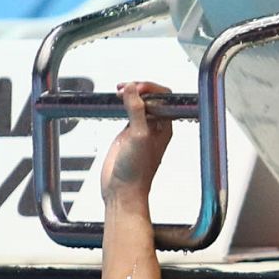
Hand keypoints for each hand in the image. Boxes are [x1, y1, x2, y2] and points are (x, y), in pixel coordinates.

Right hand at [100, 81, 174, 208]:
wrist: (122, 191)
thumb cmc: (136, 172)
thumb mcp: (138, 136)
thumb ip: (136, 111)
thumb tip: (132, 88)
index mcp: (164, 127)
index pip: (164, 98)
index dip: (151, 88)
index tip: (136, 87)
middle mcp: (154, 127)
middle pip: (151, 98)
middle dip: (139, 88)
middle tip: (123, 88)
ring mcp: (140, 130)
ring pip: (139, 104)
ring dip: (130, 94)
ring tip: (118, 92)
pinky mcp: (126, 135)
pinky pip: (127, 113)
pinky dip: (121, 104)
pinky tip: (114, 101)